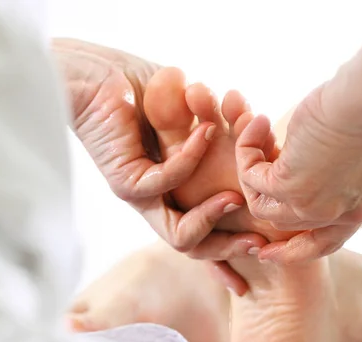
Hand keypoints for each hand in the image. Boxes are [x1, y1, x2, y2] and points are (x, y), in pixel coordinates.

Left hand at [53, 39, 264, 261]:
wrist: (96, 74)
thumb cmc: (143, 90)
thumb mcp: (194, 117)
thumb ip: (218, 133)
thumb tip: (252, 134)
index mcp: (178, 190)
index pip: (207, 229)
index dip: (233, 245)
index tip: (266, 246)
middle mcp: (161, 199)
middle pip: (196, 245)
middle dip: (229, 249)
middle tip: (259, 242)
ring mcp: (142, 195)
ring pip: (181, 236)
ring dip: (213, 217)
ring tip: (236, 197)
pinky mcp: (126, 182)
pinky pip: (168, 183)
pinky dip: (193, 157)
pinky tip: (206, 130)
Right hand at [236, 84, 361, 263]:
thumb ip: (340, 166)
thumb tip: (314, 158)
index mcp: (360, 208)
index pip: (325, 244)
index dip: (294, 250)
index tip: (267, 252)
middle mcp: (338, 217)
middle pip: (287, 229)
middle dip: (261, 210)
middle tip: (245, 182)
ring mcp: (312, 208)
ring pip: (262, 207)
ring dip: (251, 169)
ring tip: (256, 132)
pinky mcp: (289, 189)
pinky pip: (251, 179)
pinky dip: (247, 150)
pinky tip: (257, 123)